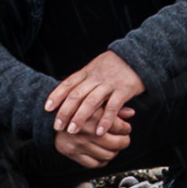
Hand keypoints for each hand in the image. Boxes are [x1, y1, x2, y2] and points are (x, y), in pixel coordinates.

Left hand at [45, 52, 141, 168]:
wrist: (139, 56)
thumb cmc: (115, 66)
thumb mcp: (96, 68)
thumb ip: (83, 80)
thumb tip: (66, 94)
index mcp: (88, 72)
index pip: (68, 83)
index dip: (56, 95)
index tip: (47, 109)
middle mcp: (96, 77)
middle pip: (77, 94)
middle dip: (65, 111)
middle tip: (57, 126)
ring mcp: (110, 83)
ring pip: (91, 101)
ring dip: (80, 117)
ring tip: (73, 131)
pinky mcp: (124, 89)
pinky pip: (113, 106)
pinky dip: (105, 120)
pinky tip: (99, 131)